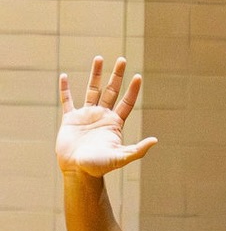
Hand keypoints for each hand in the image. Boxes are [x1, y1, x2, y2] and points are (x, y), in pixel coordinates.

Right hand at [56, 56, 157, 176]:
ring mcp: (86, 116)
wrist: (78, 172)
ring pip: (92, 90)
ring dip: (95, 75)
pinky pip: (67, 101)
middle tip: (122, 59)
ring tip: (99, 58)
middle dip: (117, 75)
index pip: (126, 102)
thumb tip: (155, 140)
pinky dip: (65, 89)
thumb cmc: (99, 167)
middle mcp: (102, 116)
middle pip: (111, 91)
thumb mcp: (121, 157)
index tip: (138, 76)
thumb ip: (137, 149)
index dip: (132, 90)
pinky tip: (65, 76)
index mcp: (114, 123)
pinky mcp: (70, 119)